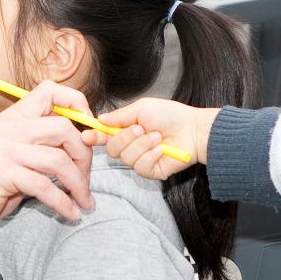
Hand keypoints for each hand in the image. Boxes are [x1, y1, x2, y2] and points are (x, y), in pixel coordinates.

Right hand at [0, 80, 94, 239]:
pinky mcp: (1, 176)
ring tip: (84, 201)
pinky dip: (64, 203)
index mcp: (12, 117)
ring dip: (79, 184)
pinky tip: (70, 213)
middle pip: (63, 128)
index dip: (77, 104)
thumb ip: (39, 144)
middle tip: (86, 178)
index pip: (50, 90)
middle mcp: (9, 128)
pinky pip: (45, 188)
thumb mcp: (10, 153)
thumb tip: (79, 146)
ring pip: (58, 160)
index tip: (89, 129)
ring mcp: (4, 151)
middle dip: (84, 155)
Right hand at [82, 98, 218, 179]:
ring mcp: (141, 159)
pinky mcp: (151, 171)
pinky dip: (150, 156)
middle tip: (141, 128)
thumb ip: (119, 116)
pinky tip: (161, 149)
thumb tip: (100, 119)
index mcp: (126, 129)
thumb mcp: (142, 108)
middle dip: (125, 138)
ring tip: (157, 136)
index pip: (104, 136)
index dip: (94, 137)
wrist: (193, 130)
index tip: (86, 136)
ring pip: (126, 158)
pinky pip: (140, 167)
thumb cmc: (171, 115)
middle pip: (112, 149)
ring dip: (142, 145)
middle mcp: (131, 145)